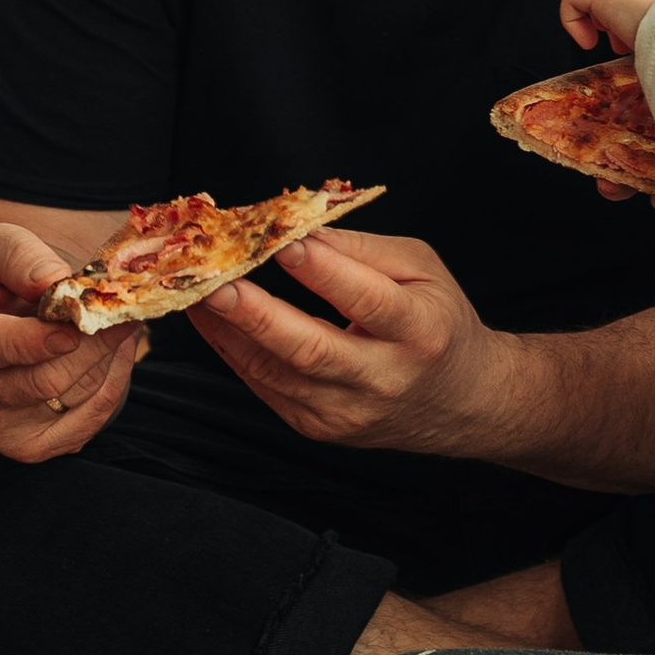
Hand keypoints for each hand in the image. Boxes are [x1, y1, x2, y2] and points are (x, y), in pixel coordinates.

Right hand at [0, 223, 143, 462]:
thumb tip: (53, 283)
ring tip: (117, 323)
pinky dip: (111, 384)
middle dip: (91, 344)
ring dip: (107, 359)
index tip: (74, 328)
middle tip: (123, 311)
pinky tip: (112, 354)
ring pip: (71, 399)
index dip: (31, 342)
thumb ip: (20, 257)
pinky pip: (87, 422)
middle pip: (40, 381)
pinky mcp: (27, 448)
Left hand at [185, 225, 512, 456]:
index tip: (284, 243)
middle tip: (214, 285)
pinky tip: (213, 323)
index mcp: (420, 331)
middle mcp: (384, 378)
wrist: (460, 401)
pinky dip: (235, 353)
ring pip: (278, 375)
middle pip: (313, 351)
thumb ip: (362, 248)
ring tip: (195, 296)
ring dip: (230, 334)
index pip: (369, 301)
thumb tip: (298, 228)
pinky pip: (268, 388)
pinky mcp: (320, 427)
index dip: (326, 272)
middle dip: (258, 317)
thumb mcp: (420, 269)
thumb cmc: (437, 320)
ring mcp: (348, 412)